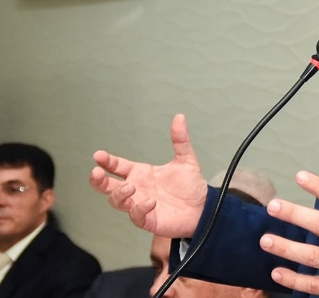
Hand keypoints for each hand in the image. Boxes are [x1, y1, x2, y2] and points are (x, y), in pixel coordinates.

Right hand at [89, 114, 206, 238]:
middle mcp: (136, 189)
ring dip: (119, 194)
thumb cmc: (190, 186)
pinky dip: (140, 208)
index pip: (117, 166)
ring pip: (117, 201)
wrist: (203, 208)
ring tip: (129, 187)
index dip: (107, 161)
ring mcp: (139, 204)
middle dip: (98, 180)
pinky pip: (136, 216)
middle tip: (96, 172)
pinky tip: (151, 201)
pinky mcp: (148, 220)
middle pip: (107, 186)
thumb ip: (180, 140)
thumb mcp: (186, 159)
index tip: (99, 155)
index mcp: (140, 173)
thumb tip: (180, 117)